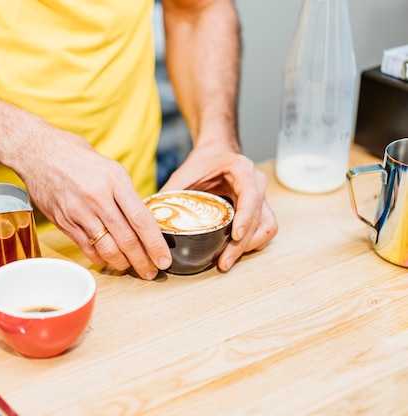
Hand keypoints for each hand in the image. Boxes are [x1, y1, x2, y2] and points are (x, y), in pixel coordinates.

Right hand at [15, 127, 171, 279]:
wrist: (40, 152)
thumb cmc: (78, 158)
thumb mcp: (111, 168)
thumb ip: (126, 195)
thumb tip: (142, 223)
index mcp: (115, 181)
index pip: (141, 219)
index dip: (155, 244)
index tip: (163, 259)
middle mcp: (98, 197)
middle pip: (126, 239)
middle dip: (142, 260)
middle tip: (151, 272)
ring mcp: (79, 211)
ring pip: (107, 248)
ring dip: (122, 263)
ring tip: (131, 268)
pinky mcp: (64, 222)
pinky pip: (86, 248)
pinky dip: (100, 258)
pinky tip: (108, 260)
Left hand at [159, 144, 277, 270]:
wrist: (215, 153)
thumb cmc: (202, 163)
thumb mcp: (183, 174)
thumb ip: (170, 194)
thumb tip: (150, 218)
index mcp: (242, 170)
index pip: (251, 196)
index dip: (245, 217)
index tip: (235, 235)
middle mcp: (257, 183)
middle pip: (260, 218)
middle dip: (242, 244)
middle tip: (224, 261)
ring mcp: (262, 197)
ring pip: (266, 227)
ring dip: (249, 246)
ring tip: (227, 260)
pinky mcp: (260, 209)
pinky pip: (263, 230)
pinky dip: (251, 243)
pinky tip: (233, 251)